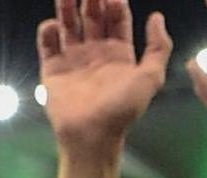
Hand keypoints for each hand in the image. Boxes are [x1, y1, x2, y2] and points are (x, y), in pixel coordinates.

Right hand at [38, 0, 171, 151]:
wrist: (92, 134)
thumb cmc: (122, 108)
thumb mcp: (151, 77)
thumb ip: (158, 46)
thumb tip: (157, 16)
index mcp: (119, 53)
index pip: (117, 18)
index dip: (116, 2)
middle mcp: (96, 52)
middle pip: (93, 17)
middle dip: (91, 0)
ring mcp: (73, 60)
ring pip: (69, 26)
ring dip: (67, 9)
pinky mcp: (53, 70)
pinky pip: (48, 46)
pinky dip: (48, 33)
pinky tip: (52, 24)